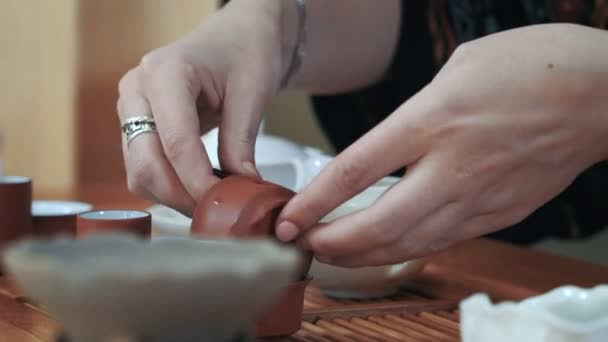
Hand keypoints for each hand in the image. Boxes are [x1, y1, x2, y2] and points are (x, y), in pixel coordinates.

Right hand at [117, 1, 287, 214]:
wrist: (236, 37)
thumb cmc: (245, 51)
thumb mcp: (252, 91)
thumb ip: (240, 141)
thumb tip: (239, 189)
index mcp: (164, 72)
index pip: (174, 141)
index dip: (197, 180)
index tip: (223, 203)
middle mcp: (137, 91)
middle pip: (145, 163)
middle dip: (181, 195)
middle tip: (218, 213)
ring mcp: (133, 110)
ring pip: (139, 172)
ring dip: (173, 196)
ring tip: (212, 203)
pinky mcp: (138, 127)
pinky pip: (145, 167)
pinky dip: (170, 187)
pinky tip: (200, 190)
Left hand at [276, 24, 607, 266]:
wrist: (598, 94)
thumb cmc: (529, 67)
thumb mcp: (455, 69)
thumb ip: (414, 114)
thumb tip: (389, 146)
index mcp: (432, 120)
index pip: (355, 171)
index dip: (314, 203)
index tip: (289, 220)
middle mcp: (451, 167)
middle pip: (378, 225)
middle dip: (332, 243)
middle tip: (304, 245)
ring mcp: (478, 198)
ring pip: (408, 244)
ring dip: (363, 256)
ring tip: (333, 254)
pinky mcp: (499, 216)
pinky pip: (441, 242)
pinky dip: (404, 250)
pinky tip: (384, 249)